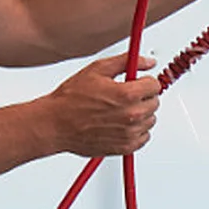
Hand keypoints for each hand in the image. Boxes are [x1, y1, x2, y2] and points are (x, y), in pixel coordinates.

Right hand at [43, 54, 160, 156]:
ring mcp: (130, 133)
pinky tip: (119, 123)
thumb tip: (147, 61)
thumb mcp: (97, 70)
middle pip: (154, 102)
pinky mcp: (125, 147)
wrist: (54, 124)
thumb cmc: (70, 99)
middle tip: (124, 96)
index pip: (155, 86)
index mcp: (127, 95)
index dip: (144, 82)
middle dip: (142, 97)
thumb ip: (126, 62)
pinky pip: (144, 136)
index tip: (136, 83)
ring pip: (150, 119)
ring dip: (140, 114)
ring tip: (118, 110)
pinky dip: (136, 130)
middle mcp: (132, 115)